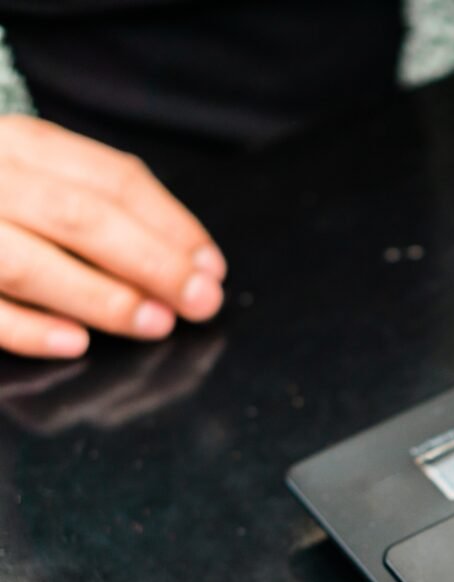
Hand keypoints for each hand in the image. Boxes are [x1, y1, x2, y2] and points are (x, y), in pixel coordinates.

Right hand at [0, 116, 225, 358]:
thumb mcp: (34, 171)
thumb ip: (98, 201)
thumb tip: (188, 260)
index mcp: (20, 143)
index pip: (113, 180)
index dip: (172, 226)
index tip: (211, 268)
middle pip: (80, 218)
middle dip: (152, 264)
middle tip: (200, 303)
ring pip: (27, 263)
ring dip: (100, 297)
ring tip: (154, 324)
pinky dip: (27, 327)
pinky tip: (75, 343)